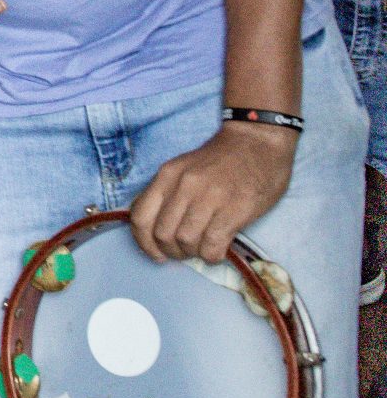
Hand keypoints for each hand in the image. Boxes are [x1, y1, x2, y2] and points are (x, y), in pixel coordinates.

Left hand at [129, 122, 295, 262]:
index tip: (155, 253)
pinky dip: (212, 255)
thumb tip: (156, 229)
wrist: (257, 142)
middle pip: (162, 234)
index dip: (144, 243)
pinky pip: (213, 245)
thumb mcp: (183, 169)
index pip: (140, 217)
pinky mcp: (235, 210)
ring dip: (193, 253)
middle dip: (171, 251)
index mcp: (167, 175)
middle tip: (184, 252)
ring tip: (202, 249)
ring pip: (186, 241)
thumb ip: (168, 193)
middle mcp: (183, 185)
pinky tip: (218, 249)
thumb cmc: (220, 160)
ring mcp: (209, 197)